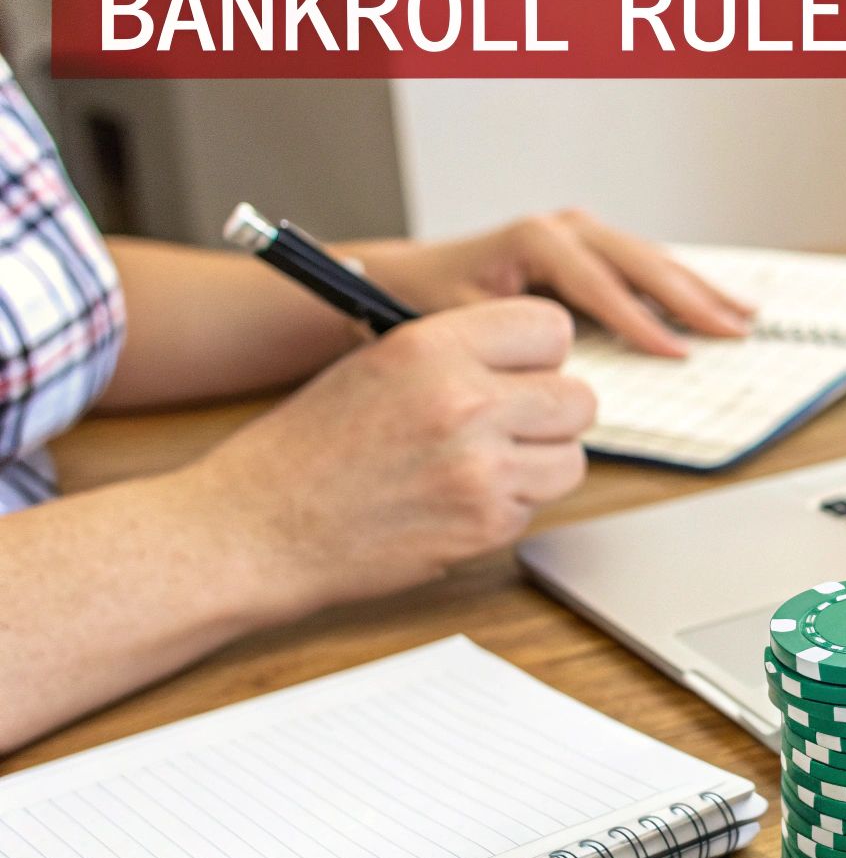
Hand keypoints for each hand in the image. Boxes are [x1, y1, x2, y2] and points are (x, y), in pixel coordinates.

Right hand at [182, 298, 594, 612]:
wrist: (255, 528)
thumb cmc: (306, 448)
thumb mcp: (378, 363)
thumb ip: (459, 352)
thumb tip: (533, 357)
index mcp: (433, 345)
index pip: (551, 328)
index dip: (541, 355)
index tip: (524, 371)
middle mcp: (465, 400)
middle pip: (578, 398)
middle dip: (551, 414)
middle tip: (510, 426)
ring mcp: (480, 467)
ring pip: (570, 458)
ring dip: (538, 465)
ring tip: (480, 466)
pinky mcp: (484, 524)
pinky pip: (537, 506)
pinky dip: (508, 508)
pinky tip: (454, 503)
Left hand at [347, 209, 753, 356]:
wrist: (409, 277)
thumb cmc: (430, 302)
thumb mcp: (462, 326)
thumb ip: (512, 344)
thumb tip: (561, 375)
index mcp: (535, 240)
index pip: (601, 285)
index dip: (642, 322)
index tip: (677, 352)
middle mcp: (563, 228)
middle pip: (641, 263)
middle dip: (691, 299)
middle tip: (732, 331)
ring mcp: (580, 232)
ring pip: (653, 258)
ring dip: (700, 288)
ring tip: (743, 313)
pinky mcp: (590, 246)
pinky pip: (646, 263)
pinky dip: (684, 283)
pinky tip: (715, 299)